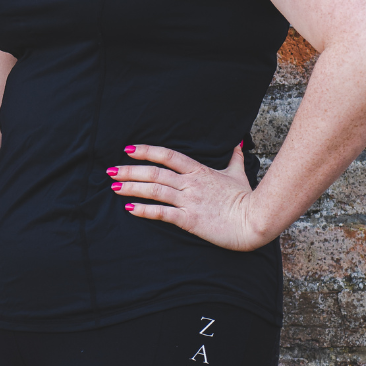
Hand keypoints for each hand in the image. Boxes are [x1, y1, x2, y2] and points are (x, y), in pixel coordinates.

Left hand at [109, 142, 267, 251]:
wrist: (255, 220)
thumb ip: (234, 158)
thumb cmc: (246, 198)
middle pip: (155, 172)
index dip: (147, 151)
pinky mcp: (190, 220)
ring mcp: (189, 200)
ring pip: (155, 190)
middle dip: (131, 170)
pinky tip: (130, 208)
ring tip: (115, 186)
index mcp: (199, 171)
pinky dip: (145, 210)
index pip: (168, 155)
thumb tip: (237, 145)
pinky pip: (163, 213)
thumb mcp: (238, 174)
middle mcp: (191, 183)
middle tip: (111, 170)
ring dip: (133, 187)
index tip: (129, 150)